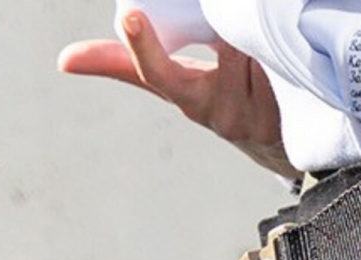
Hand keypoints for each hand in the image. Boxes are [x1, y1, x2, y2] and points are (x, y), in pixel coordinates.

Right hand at [57, 11, 297, 177]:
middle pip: (219, 41)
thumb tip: (65, 60)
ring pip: (251, 42)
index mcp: (190, 100)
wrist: (286, 141)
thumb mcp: (177, 84)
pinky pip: (282, 53)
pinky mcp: (295, 104)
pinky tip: (282, 37)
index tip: (131, 18)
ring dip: (254, 21)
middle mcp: (224, 110)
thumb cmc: (223, 102)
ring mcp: (262, 109)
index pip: (160, 76)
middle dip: (223, 20)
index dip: (143, 48)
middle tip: (226, 19)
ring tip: (259, 24)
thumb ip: (125, 64)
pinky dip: (278, 32)